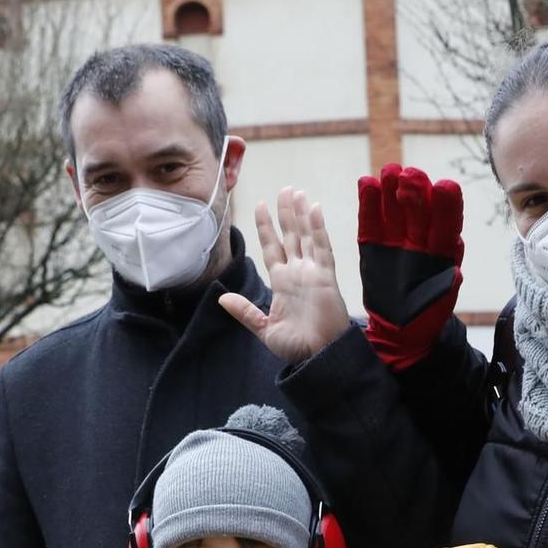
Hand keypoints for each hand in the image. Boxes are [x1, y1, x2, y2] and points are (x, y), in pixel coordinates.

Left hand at [220, 186, 351, 363]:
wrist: (317, 358)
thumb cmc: (295, 347)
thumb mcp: (264, 329)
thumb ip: (245, 311)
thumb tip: (221, 297)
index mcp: (281, 282)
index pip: (272, 247)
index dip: (266, 226)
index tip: (260, 205)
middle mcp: (297, 273)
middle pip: (290, 235)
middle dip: (286, 212)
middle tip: (285, 189)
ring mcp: (313, 272)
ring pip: (306, 236)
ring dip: (301, 214)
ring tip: (296, 192)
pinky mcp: (326, 276)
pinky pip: (322, 247)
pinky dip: (318, 228)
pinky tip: (314, 209)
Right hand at [356, 164, 463, 370]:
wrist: (399, 330)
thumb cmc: (425, 315)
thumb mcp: (439, 305)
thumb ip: (445, 288)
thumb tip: (455, 272)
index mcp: (443, 251)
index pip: (447, 223)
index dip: (447, 205)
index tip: (445, 187)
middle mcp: (421, 240)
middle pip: (420, 210)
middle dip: (416, 190)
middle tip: (410, 174)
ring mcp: (396, 239)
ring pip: (395, 209)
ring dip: (391, 189)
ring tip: (388, 172)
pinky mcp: (373, 244)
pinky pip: (371, 221)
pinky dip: (369, 203)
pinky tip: (366, 183)